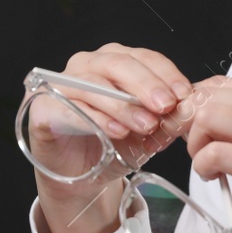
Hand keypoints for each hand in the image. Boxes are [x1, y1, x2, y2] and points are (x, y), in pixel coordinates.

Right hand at [27, 45, 194, 232]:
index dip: (166, 73)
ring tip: (146, 124)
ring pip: (95, 85)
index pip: (143, 57)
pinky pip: (71, 109)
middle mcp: (87, 66)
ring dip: (124, 105)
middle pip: (118, 64)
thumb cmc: (111, 145)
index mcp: (114, 62)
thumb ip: (164, 119)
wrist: (79, 176)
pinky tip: (116, 132)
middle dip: (146, 84)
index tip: (183, 95)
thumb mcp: (146, 133)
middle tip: (166, 105)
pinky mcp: (44, 109)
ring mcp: (62, 84)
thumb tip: (187, 112)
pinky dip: (96, 120)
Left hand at [182, 75, 231, 232]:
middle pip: (210, 98)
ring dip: (197, 144)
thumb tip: (211, 120)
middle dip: (192, 126)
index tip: (197, 129)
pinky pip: (214, 152)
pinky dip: (203, 165)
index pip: (223, 83)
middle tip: (201, 151)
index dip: (199, 106)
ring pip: (207, 118)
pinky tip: (215, 177)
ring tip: (211, 165)